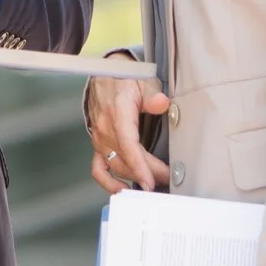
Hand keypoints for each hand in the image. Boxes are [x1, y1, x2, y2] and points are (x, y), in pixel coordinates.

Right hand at [85, 72, 170, 193]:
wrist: (106, 76)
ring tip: (154, 184)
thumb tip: (161, 103)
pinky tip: (123, 189)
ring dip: (134, 178)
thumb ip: (152, 94)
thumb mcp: (143, 81)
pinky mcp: (98, 145)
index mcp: (118, 112)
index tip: (151, 180)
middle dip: (147, 174)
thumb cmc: (125, 80)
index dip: (140, 165)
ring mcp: (100, 139)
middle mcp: (106, 129)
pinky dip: (108, 182)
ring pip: (115, 166)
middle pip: (126, 160)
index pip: (128, 144)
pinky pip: (98, 169)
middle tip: (167, 179)